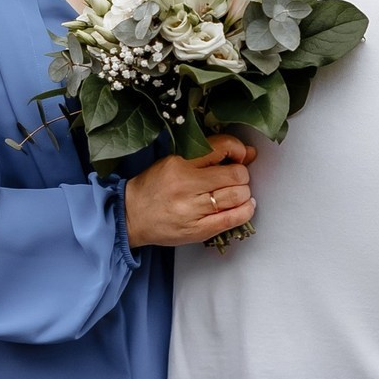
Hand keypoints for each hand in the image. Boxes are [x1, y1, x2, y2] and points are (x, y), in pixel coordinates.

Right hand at [124, 134, 256, 248]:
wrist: (130, 216)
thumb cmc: (153, 186)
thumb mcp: (174, 161)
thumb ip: (209, 155)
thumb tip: (248, 153)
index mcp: (180, 163)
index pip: (222, 147)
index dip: (238, 150)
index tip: (239, 155)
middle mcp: (186, 185)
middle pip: (236, 175)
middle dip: (242, 175)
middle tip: (236, 178)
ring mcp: (192, 210)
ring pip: (237, 196)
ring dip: (244, 193)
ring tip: (237, 193)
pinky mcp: (197, 231)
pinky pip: (231, 220)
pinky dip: (245, 211)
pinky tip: (244, 207)